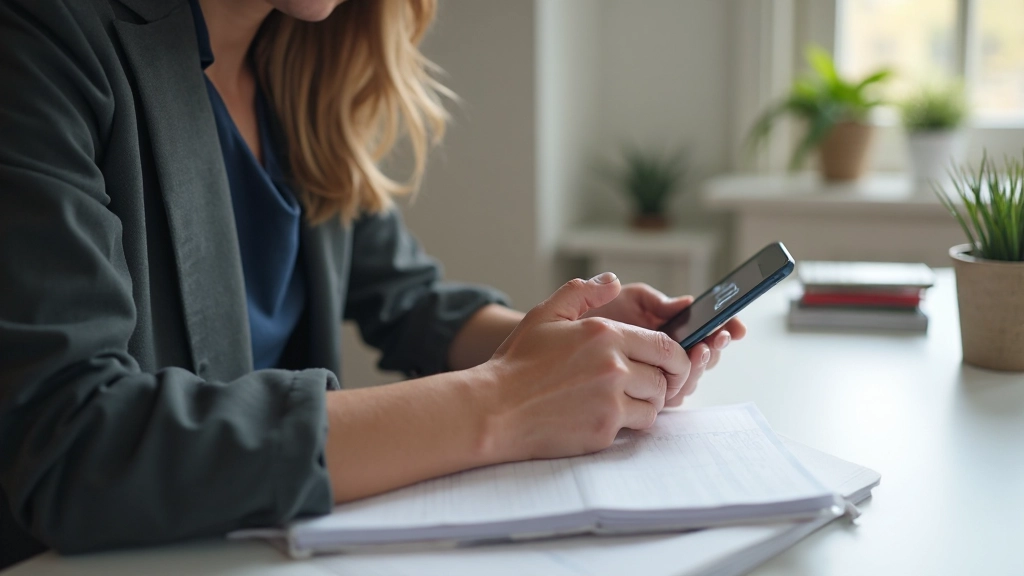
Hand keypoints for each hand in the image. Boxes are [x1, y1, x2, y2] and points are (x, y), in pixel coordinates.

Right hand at [479, 273, 690, 460]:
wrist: (494, 409)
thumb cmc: (517, 363)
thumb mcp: (544, 315)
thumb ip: (581, 292)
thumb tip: (613, 281)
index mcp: (605, 334)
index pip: (666, 346)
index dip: (677, 357)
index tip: (672, 364)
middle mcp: (614, 366)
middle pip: (666, 376)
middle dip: (664, 381)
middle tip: (650, 384)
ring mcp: (610, 400)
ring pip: (655, 403)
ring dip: (647, 403)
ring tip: (626, 400)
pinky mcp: (604, 429)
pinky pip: (636, 426)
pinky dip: (628, 422)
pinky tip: (606, 415)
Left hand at [582, 282, 746, 406]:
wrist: (562, 337)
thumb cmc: (593, 317)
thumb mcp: (628, 300)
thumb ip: (656, 301)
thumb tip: (687, 303)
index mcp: (670, 328)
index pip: (707, 329)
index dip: (727, 328)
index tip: (736, 328)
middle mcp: (669, 354)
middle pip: (706, 356)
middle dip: (715, 348)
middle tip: (714, 340)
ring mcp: (658, 375)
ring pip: (692, 378)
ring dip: (701, 367)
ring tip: (699, 351)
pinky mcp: (644, 394)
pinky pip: (670, 396)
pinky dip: (679, 387)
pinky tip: (677, 376)